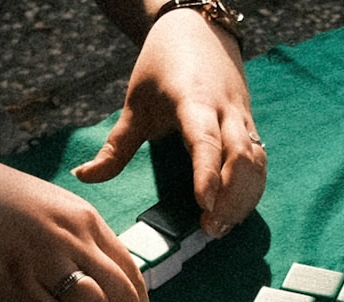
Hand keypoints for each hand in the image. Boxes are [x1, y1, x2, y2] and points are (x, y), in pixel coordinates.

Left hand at [73, 10, 266, 237]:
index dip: (208, 173)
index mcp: (194, 101)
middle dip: (230, 197)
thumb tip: (83, 177)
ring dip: (243, 199)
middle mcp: (225, 110)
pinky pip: (260, 163)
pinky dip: (251, 191)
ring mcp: (242, 119)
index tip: (204, 204)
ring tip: (220, 228)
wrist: (196, 30)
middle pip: (240, 157)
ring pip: (256, 163)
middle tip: (209, 229)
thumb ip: (115, 145)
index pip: (206, 141)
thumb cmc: (161, 66)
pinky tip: (233, 213)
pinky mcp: (251, 127)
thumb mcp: (135, 103)